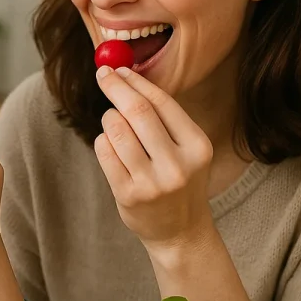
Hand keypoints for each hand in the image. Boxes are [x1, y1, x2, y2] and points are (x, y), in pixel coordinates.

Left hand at [94, 66, 214, 250]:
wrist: (180, 232)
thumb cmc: (179, 180)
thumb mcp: (186, 150)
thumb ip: (163, 118)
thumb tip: (127, 75)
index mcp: (197, 146)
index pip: (162, 102)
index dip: (136, 81)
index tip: (118, 68)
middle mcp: (177, 165)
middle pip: (137, 111)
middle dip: (115, 87)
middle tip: (103, 75)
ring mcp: (152, 182)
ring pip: (116, 130)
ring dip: (109, 118)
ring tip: (113, 123)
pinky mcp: (128, 195)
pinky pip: (104, 152)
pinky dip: (103, 141)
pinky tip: (110, 144)